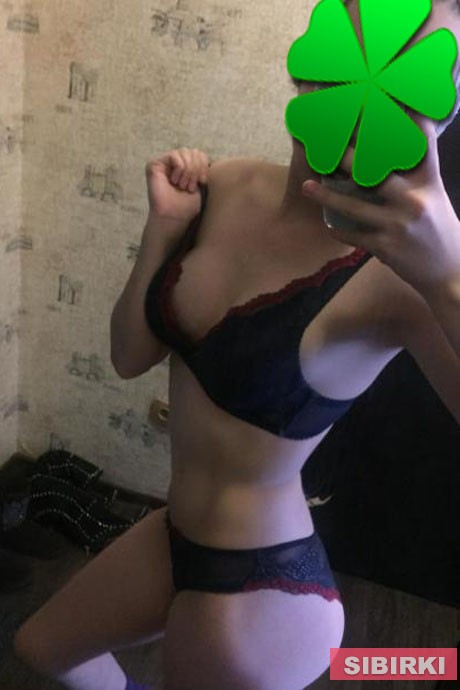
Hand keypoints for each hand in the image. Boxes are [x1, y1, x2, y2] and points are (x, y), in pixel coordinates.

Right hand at [145, 147, 209, 222]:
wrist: (174, 215)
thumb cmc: (187, 204)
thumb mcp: (200, 183)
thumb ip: (201, 166)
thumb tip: (202, 154)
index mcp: (186, 166)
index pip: (199, 153)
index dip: (203, 165)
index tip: (203, 181)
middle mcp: (175, 163)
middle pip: (193, 151)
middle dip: (195, 169)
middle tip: (190, 186)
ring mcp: (164, 163)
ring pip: (184, 152)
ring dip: (187, 171)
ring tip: (182, 186)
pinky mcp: (154, 164)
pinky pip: (174, 155)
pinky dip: (178, 169)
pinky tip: (174, 181)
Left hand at [302, 114, 459, 297]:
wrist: (448, 271)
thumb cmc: (439, 229)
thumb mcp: (434, 195)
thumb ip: (417, 173)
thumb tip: (394, 150)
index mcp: (428, 183)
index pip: (421, 144)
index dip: (405, 121)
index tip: (381, 102)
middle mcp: (413, 200)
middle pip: (376, 173)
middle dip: (348, 158)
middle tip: (325, 144)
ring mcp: (397, 225)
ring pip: (354, 206)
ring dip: (327, 197)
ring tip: (307, 186)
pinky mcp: (386, 248)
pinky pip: (354, 236)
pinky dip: (340, 231)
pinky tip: (328, 225)